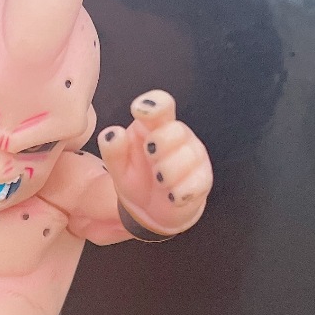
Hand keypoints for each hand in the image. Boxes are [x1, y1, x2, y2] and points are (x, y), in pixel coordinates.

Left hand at [98, 90, 211, 233]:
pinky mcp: (202, 181)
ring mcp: (193, 158)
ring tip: (159, 182)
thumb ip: (113, 150)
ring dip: (169, 172)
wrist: (152, 210)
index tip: (139, 110)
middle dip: (161, 143)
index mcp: (154, 126)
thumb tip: (112, 134)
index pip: (161, 105)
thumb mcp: (119, 167)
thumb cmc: (137, 178)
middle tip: (150, 155)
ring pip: (187, 157)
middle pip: (176, 130)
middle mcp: (178, 137)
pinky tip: (172, 196)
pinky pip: (197, 183)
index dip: (154, 104)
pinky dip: (182, 192)